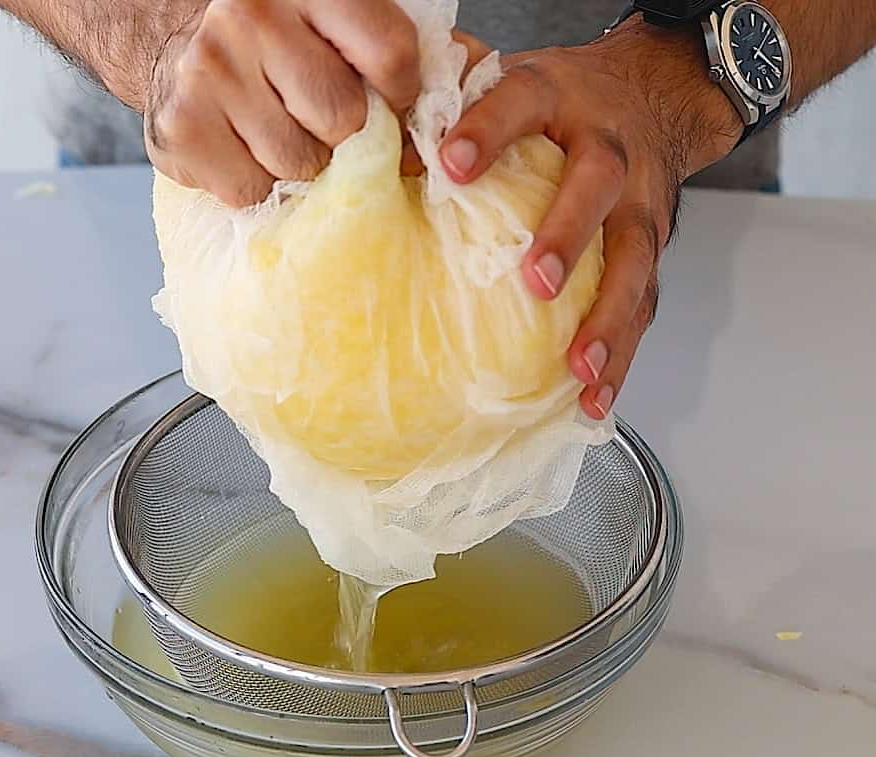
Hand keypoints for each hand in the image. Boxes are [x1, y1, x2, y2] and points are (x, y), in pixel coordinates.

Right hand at [144, 0, 420, 205]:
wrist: (167, 34)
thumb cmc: (268, 36)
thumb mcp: (328, 17)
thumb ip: (381, 49)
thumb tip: (445, 126)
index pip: (391, 55)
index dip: (400, 97)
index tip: (389, 104)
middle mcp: (252, 15)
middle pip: (345, 119)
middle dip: (345, 136)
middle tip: (323, 125)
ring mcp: (211, 71)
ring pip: (300, 164)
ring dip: (301, 165)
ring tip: (279, 134)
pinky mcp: (183, 128)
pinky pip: (253, 192)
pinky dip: (259, 186)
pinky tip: (245, 151)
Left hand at [439, 18, 741, 419]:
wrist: (653, 94)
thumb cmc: (563, 103)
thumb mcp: (513, 81)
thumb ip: (452, 100)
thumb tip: (382, 134)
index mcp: (558, 100)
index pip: (522, 102)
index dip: (489, 131)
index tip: (452, 164)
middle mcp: (608, 150)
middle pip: (596, 187)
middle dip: (567, 235)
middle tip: (536, 281)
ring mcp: (638, 204)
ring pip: (633, 260)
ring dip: (606, 317)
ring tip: (577, 366)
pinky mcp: (650, 251)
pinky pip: (643, 307)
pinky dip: (620, 356)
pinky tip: (592, 397)